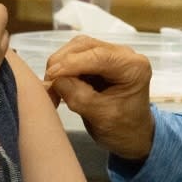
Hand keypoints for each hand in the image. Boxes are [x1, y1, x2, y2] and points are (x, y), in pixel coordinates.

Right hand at [45, 36, 154, 160]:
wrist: (131, 134)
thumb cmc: (122, 128)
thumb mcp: (100, 116)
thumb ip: (78, 96)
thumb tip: (55, 79)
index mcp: (133, 67)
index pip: (99, 56)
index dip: (71, 63)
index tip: (51, 75)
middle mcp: (124, 54)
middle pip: (85, 46)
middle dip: (62, 63)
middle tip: (48, 86)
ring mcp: (111, 54)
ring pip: (77, 48)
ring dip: (60, 65)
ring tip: (53, 88)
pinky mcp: (99, 59)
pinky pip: (75, 55)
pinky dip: (63, 68)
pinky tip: (58, 84)